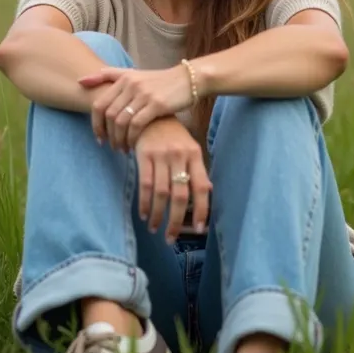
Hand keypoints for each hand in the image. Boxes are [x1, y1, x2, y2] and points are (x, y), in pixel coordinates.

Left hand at [79, 64, 193, 149]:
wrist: (190, 80)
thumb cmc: (160, 81)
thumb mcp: (134, 74)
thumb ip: (108, 75)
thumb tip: (80, 80)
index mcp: (123, 78)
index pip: (99, 104)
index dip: (95, 124)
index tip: (99, 138)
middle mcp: (131, 84)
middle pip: (108, 115)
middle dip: (107, 134)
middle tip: (111, 146)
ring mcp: (143, 94)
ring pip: (120, 121)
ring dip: (119, 139)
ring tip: (122, 148)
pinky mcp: (157, 104)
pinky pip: (136, 125)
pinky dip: (132, 138)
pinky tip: (134, 145)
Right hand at [134, 117, 211, 242]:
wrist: (150, 114)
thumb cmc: (172, 136)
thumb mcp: (189, 148)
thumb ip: (196, 170)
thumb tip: (209, 192)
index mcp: (195, 154)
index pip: (202, 187)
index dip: (201, 209)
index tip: (198, 229)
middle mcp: (180, 155)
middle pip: (180, 194)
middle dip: (175, 220)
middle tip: (170, 238)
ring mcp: (162, 155)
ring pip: (161, 193)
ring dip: (158, 215)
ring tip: (155, 228)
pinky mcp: (144, 154)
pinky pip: (145, 184)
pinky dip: (145, 202)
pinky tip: (144, 214)